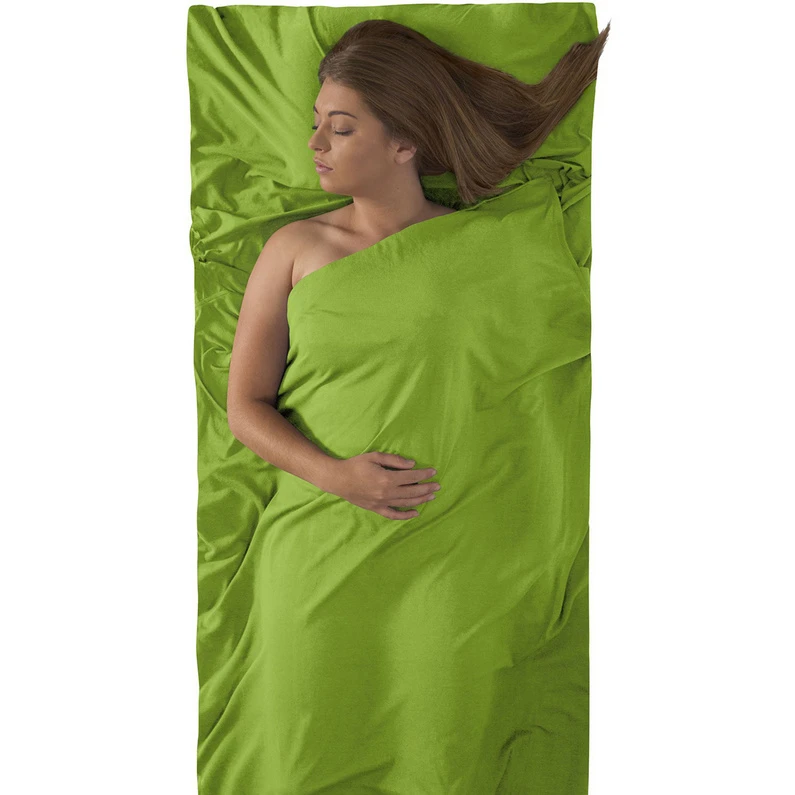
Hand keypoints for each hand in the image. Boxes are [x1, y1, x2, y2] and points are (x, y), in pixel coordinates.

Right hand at [321, 452, 439, 519]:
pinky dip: (406, 515)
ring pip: (406, 503)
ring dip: (420, 500)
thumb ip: (394, 460)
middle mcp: (386, 493)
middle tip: (438, 486)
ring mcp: (382, 503)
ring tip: (431, 496)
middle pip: (412, 492)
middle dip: (427, 488)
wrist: (338, 479)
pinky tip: (416, 513)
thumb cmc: (356, 465)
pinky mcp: (376, 509)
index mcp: (387, 478)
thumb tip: (412, 465)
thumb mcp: (375, 456)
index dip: (424, 474)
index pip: (411, 477)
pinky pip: (394, 515)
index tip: (433, 472)